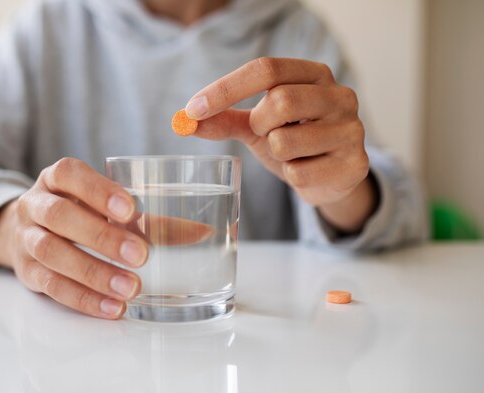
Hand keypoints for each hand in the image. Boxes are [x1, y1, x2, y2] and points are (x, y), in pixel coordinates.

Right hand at [0, 158, 149, 318]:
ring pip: (51, 252)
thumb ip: (149, 219)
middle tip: (140, 255)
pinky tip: (112, 307)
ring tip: (130, 289)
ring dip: (93, 273)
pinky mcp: (26, 271)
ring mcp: (25, 238)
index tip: (132, 210)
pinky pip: (50, 285)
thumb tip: (203, 233)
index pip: (70, 175)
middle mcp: (36, 204)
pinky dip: (83, 298)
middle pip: (59, 216)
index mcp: (56, 179)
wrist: (20, 231)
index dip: (98, 191)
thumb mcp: (103, 207)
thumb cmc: (77, 213)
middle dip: (101, 237)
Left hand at [185, 57, 377, 232]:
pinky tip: (306, 171)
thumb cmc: (294, 141)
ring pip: (285, 141)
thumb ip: (224, 119)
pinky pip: (299, 173)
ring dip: (276, 153)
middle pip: (279, 101)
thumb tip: (183, 121)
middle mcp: (340, 96)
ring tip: (291, 153)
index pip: (266, 69)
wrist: (332, 178)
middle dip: (259, 124)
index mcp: (315, 75)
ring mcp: (351, 130)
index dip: (226, 89)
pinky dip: (291, 175)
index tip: (193, 109)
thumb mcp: (258, 126)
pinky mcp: (354, 164)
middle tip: (265, 133)